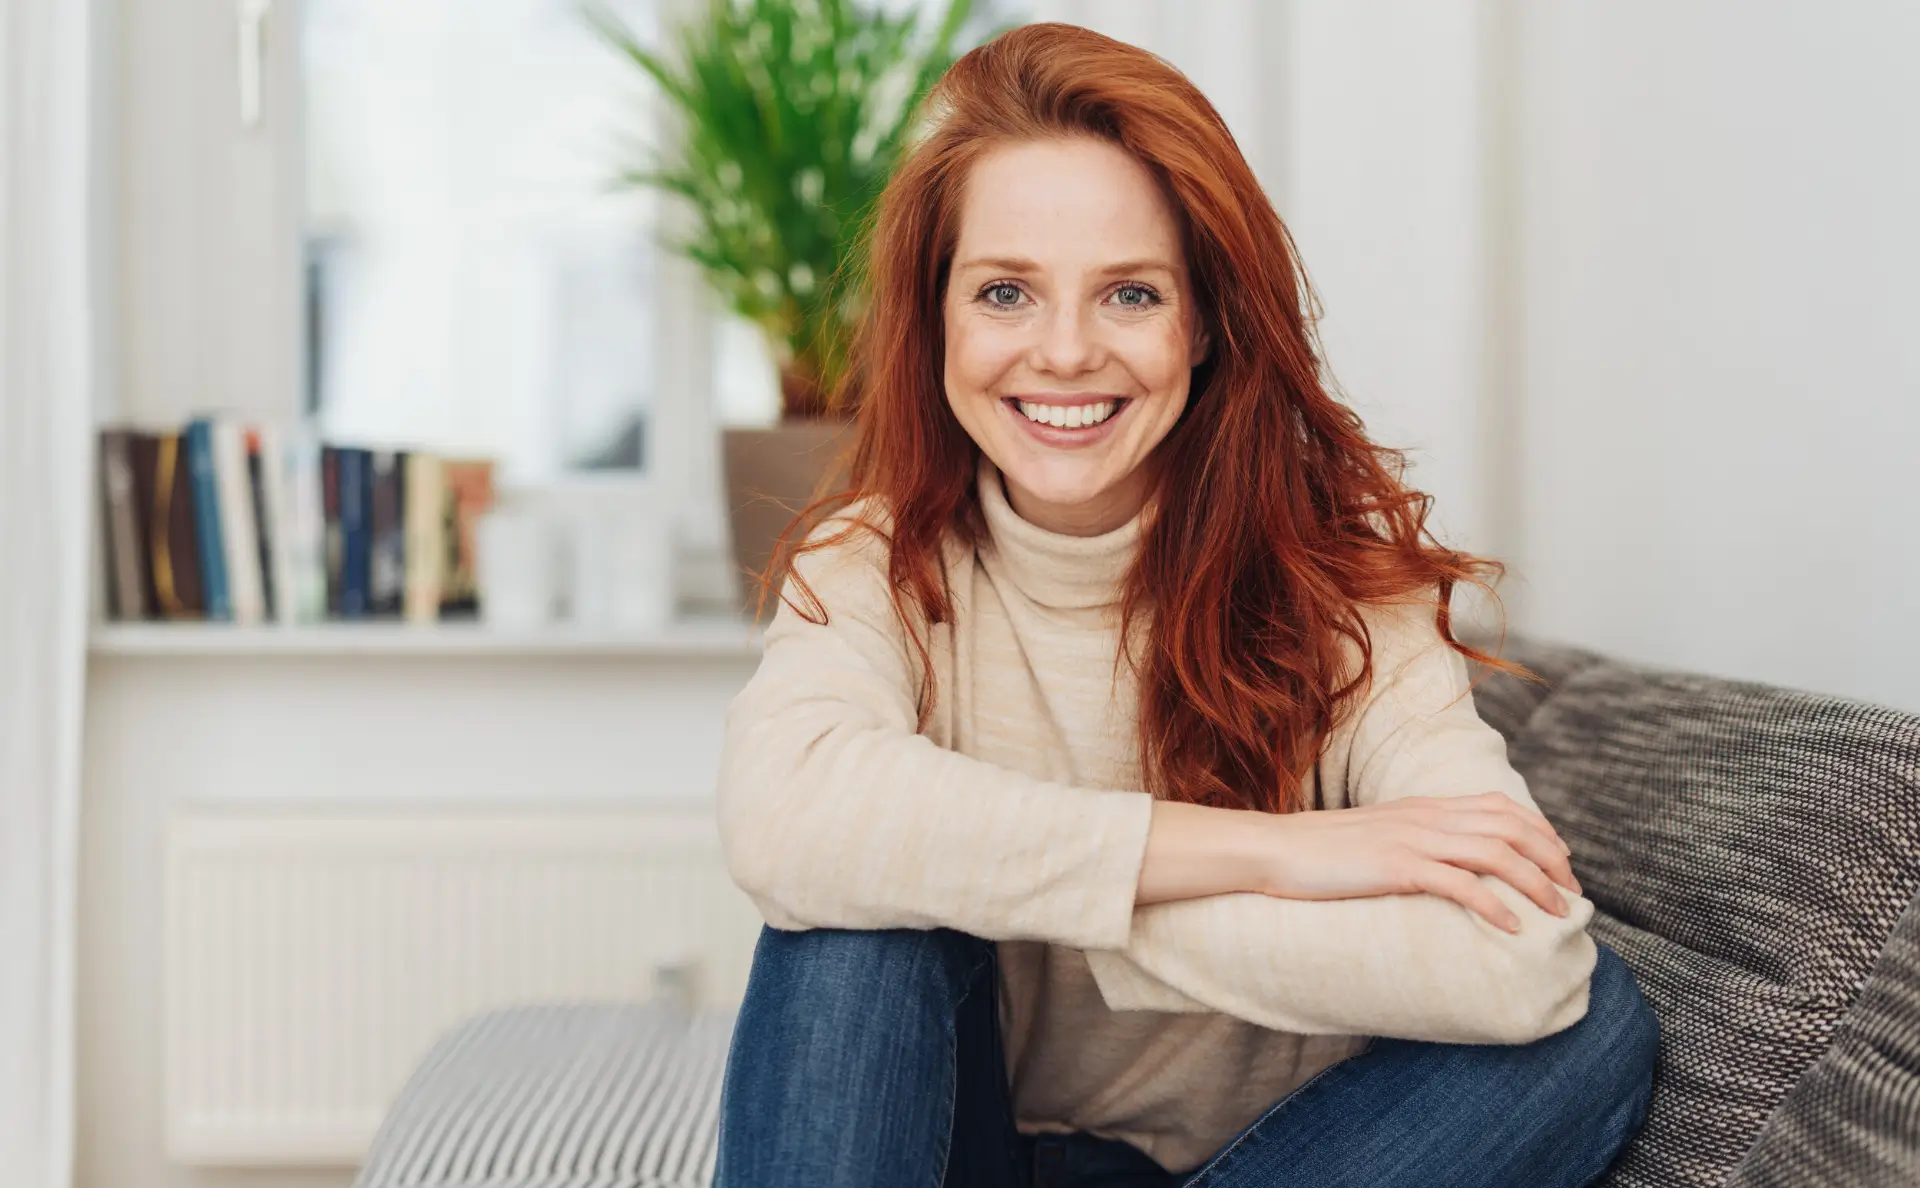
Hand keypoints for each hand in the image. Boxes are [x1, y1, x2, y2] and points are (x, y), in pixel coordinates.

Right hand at [1256, 792, 1582, 932]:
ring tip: (1558, 913)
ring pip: (1495, 852)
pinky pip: (1458, 883)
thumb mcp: (1376, 835)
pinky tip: (1513, 928)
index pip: (1500, 806)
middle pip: (1509, 827)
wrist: (1274, 849)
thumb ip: (1412, 838)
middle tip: (1573, 894)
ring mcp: (1411, 840)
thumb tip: (1442, 861)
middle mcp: (1425, 816)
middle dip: (1551, 859)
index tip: (1561, 861)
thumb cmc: (1319, 852)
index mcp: (1422, 806)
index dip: (1540, 831)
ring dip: (1535, 883)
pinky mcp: (1395, 867)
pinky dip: (1493, 906)